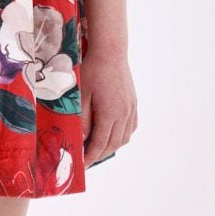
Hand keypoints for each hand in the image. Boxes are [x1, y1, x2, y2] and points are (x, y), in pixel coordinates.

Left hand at [80, 47, 137, 166]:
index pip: (100, 144)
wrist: (110, 50)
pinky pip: (131, 126)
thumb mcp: (82, 95)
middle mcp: (124, 115)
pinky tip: (114, 133)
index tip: (83, 165)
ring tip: (99, 147)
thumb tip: (83, 139)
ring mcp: (131, 108)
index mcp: (110, 115)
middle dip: (100, 154)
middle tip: (88, 158)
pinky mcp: (133, 102)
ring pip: (124, 137)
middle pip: (113, 143)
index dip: (91, 157)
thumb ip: (83, 119)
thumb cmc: (92, 70)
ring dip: (112, 145)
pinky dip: (122, 134)